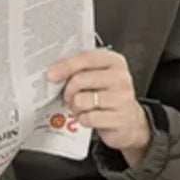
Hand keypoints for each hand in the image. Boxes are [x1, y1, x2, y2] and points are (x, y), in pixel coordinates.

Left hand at [45, 48, 152, 167]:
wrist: (129, 121)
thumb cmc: (107, 96)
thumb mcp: (97, 77)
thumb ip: (79, 71)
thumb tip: (52, 73)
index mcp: (114, 62)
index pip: (86, 58)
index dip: (65, 65)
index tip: (50, 75)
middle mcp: (120, 78)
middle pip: (79, 80)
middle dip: (68, 91)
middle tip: (69, 97)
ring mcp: (122, 99)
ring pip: (81, 100)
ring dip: (75, 107)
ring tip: (82, 108)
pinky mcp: (119, 119)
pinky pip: (87, 118)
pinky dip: (83, 119)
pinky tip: (90, 117)